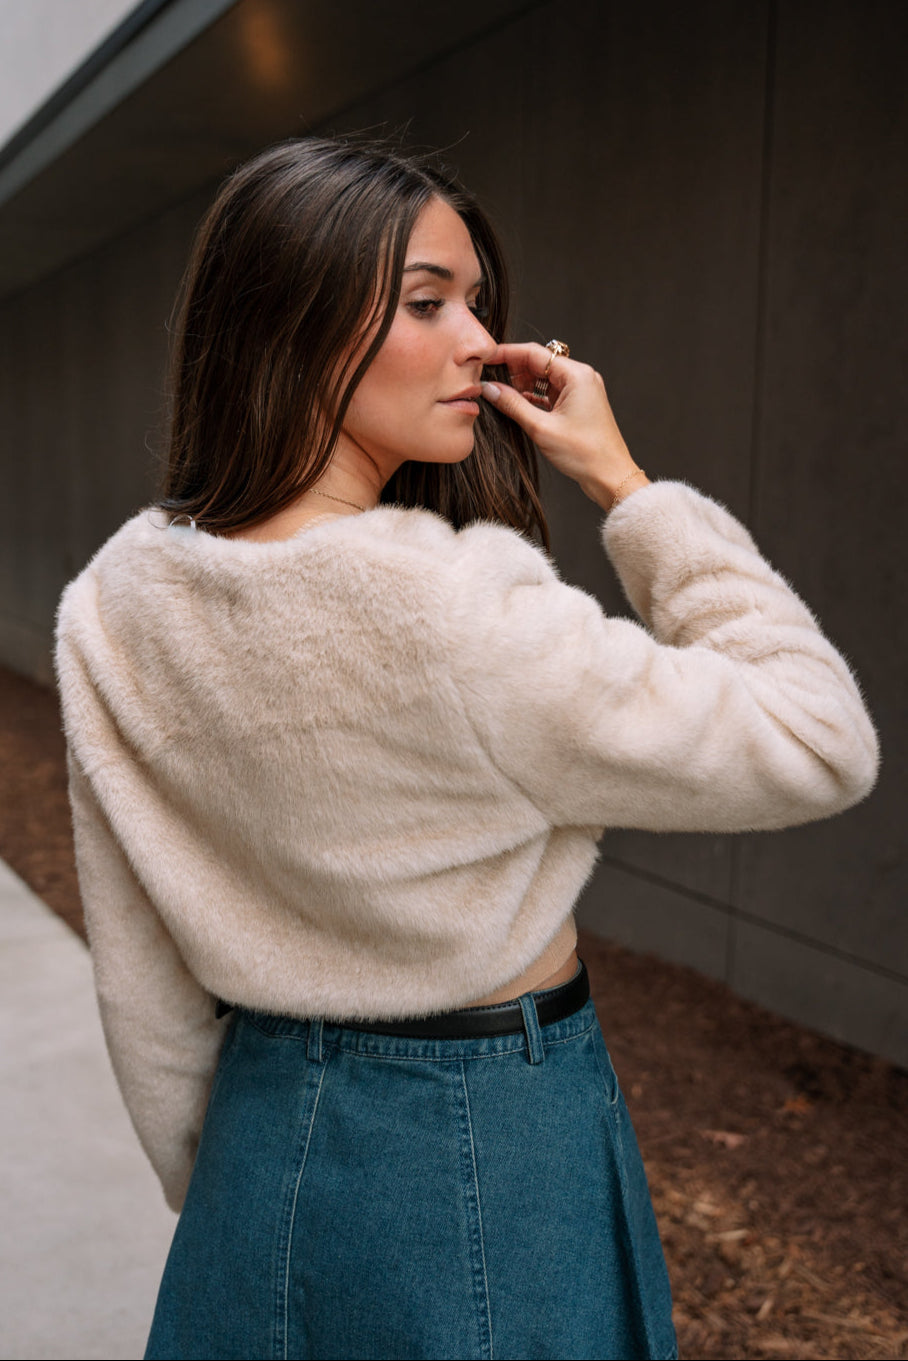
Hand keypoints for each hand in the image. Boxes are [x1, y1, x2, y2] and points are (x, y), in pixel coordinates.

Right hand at [481, 342, 648, 511]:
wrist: (610, 476)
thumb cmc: (585, 454)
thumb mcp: (542, 428)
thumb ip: (513, 405)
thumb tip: (490, 389)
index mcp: (577, 375)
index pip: (534, 353)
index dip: (507, 354)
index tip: (486, 358)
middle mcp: (581, 377)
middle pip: (539, 363)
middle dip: (513, 370)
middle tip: (489, 380)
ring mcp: (581, 391)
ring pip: (544, 379)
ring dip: (522, 385)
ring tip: (500, 394)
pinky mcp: (578, 405)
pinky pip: (551, 393)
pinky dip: (534, 397)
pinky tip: (517, 405)